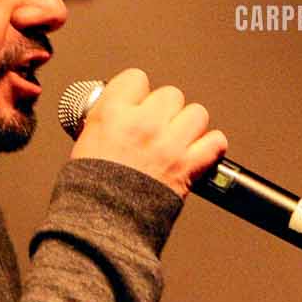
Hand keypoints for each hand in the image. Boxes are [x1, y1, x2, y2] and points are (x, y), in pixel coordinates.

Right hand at [68, 68, 226, 196]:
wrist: (104, 222)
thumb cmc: (90, 188)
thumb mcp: (85, 141)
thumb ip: (106, 119)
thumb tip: (118, 110)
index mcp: (113, 114)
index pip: (136, 78)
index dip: (138, 91)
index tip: (137, 101)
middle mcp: (144, 124)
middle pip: (171, 94)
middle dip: (165, 110)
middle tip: (156, 127)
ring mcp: (169, 144)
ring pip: (197, 113)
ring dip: (189, 125)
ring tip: (178, 138)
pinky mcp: (189, 166)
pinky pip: (216, 142)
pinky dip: (211, 147)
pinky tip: (199, 152)